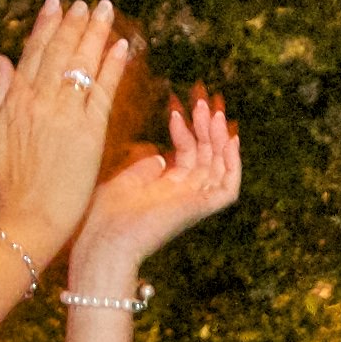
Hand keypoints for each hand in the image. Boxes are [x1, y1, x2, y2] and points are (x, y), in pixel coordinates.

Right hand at [0, 0, 130, 266]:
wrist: (27, 216)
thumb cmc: (9, 182)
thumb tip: (1, 58)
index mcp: (15, 99)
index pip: (34, 52)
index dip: (47, 26)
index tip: (57, 4)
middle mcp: (39, 100)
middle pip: (60, 51)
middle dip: (74, 23)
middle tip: (88, 3)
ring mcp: (64, 114)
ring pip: (81, 64)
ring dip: (95, 34)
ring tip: (106, 12)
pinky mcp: (88, 132)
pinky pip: (103, 91)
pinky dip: (112, 67)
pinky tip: (122, 47)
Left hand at [67, 91, 241, 298]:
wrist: (106, 239)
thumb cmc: (108, 217)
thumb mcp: (126, 181)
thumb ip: (146, 168)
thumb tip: (161, 156)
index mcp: (168, 190)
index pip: (189, 156)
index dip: (187, 132)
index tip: (175, 110)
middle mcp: (185, 196)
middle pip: (207, 158)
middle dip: (205, 128)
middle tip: (202, 102)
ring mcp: (194, 203)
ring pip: (220, 168)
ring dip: (219, 138)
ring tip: (211, 111)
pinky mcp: (199, 209)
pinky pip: (228, 189)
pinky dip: (234, 166)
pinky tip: (231, 140)